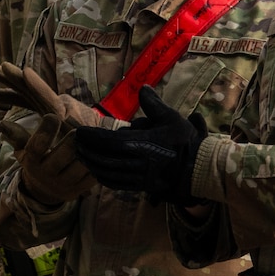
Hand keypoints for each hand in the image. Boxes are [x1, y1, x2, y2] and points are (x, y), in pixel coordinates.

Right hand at [13, 66, 101, 205]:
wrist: (43, 192)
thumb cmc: (35, 162)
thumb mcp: (24, 151)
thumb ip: (18, 136)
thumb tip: (3, 122)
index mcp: (32, 161)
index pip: (37, 145)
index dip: (46, 130)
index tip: (53, 116)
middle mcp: (47, 175)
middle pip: (64, 154)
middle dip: (73, 139)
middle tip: (81, 127)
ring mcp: (64, 185)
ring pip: (81, 166)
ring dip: (89, 150)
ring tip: (94, 138)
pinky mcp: (78, 191)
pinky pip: (92, 177)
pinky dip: (98, 164)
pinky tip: (100, 152)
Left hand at [73, 90, 204, 203]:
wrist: (198, 169)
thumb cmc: (185, 142)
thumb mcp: (171, 117)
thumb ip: (153, 104)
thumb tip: (142, 89)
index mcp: (140, 144)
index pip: (108, 141)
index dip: (91, 137)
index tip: (79, 132)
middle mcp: (135, 162)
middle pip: (103, 158)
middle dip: (87, 151)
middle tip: (76, 145)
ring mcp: (138, 176)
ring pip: (108, 173)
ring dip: (92, 165)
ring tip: (82, 157)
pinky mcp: (141, 186)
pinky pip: (117, 184)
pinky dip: (104, 178)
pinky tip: (97, 173)